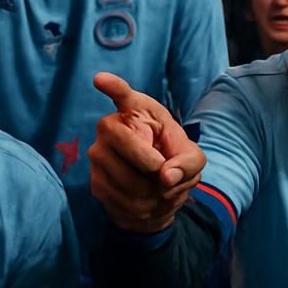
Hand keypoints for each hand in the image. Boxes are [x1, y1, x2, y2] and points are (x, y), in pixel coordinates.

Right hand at [88, 72, 204, 233]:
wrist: (153, 192)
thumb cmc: (171, 160)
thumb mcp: (192, 158)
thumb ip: (189, 162)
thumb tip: (166, 177)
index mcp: (137, 110)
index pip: (122, 95)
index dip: (113, 87)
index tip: (100, 79)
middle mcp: (110, 126)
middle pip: (126, 144)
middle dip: (151, 164)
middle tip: (163, 173)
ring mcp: (98, 153)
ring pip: (128, 180)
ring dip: (154, 194)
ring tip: (160, 190)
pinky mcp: (95, 181)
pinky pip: (123, 201)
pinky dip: (144, 208)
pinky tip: (147, 201)